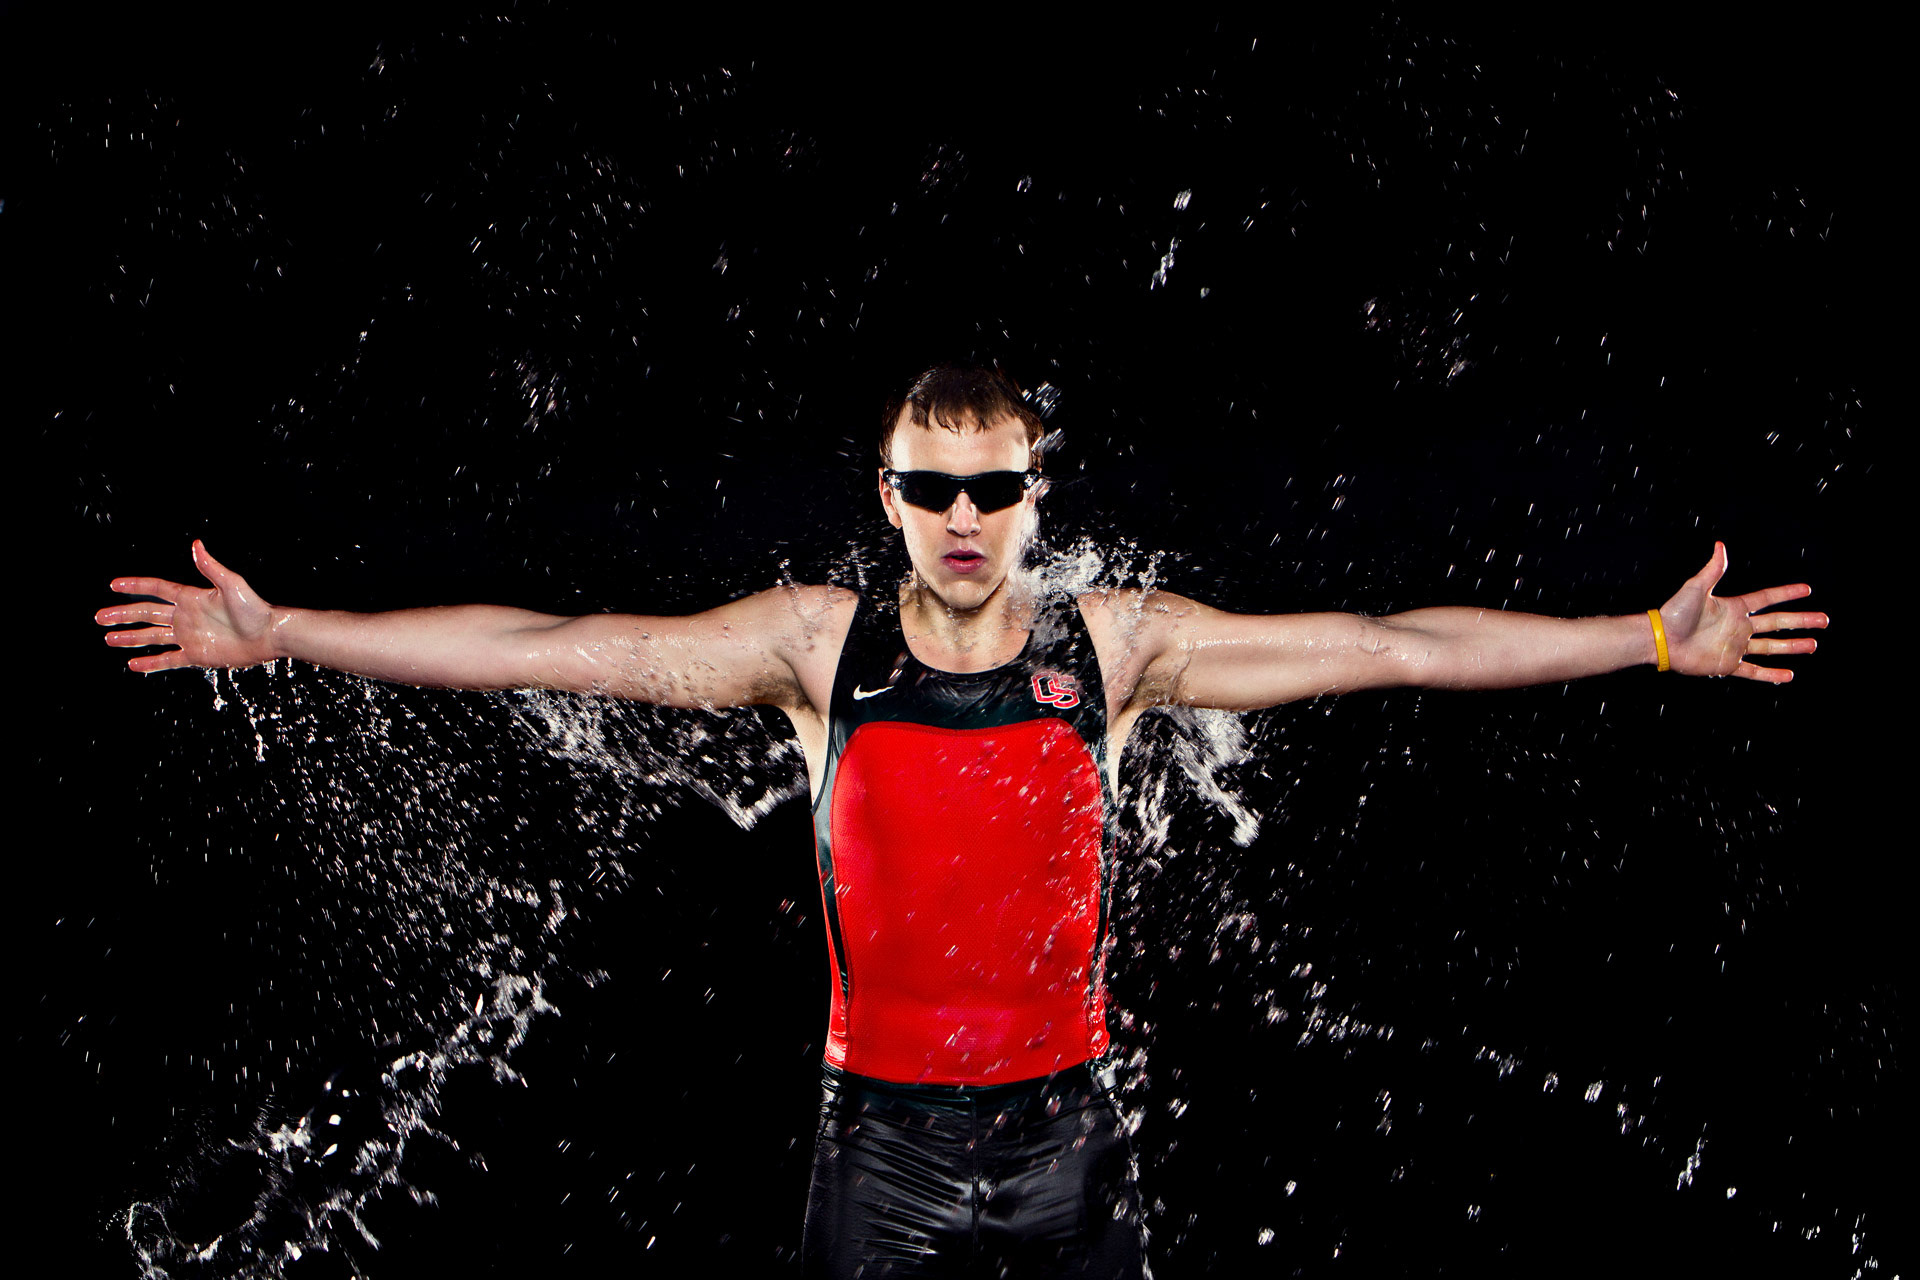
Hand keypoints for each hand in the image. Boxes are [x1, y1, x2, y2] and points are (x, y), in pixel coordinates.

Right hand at [97, 540, 277, 672]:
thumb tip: (196, 544)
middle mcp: (186, 617)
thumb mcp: (231, 585)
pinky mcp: (197, 655)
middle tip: (99, 618)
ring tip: (109, 638)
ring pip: (152, 637)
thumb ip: (210, 568)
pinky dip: (151, 663)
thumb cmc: (254, 609)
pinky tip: (133, 664)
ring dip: (130, 638)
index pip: (156, 590)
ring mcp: (190, 637)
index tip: (113, 585)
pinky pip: (168, 660)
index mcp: (191, 598)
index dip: (135, 586)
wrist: (269, 636)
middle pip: (147, 614)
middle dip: (122, 615)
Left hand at [1658, 542, 1825, 682]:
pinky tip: (1789, 674)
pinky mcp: (1727, 665)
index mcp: (1734, 608)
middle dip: (1801, 622)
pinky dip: (1771, 674)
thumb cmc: (1676, 613)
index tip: (1807, 590)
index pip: (1767, 599)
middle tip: (1824, 621)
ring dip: (1792, 646)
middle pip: (1777, 624)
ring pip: (1771, 647)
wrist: (1662, 639)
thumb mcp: (1696, 588)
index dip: (1786, 594)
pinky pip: (1754, 671)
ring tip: (1814, 645)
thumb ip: (1713, 570)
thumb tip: (1720, 546)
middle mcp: (1738, 627)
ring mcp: (1734, 647)